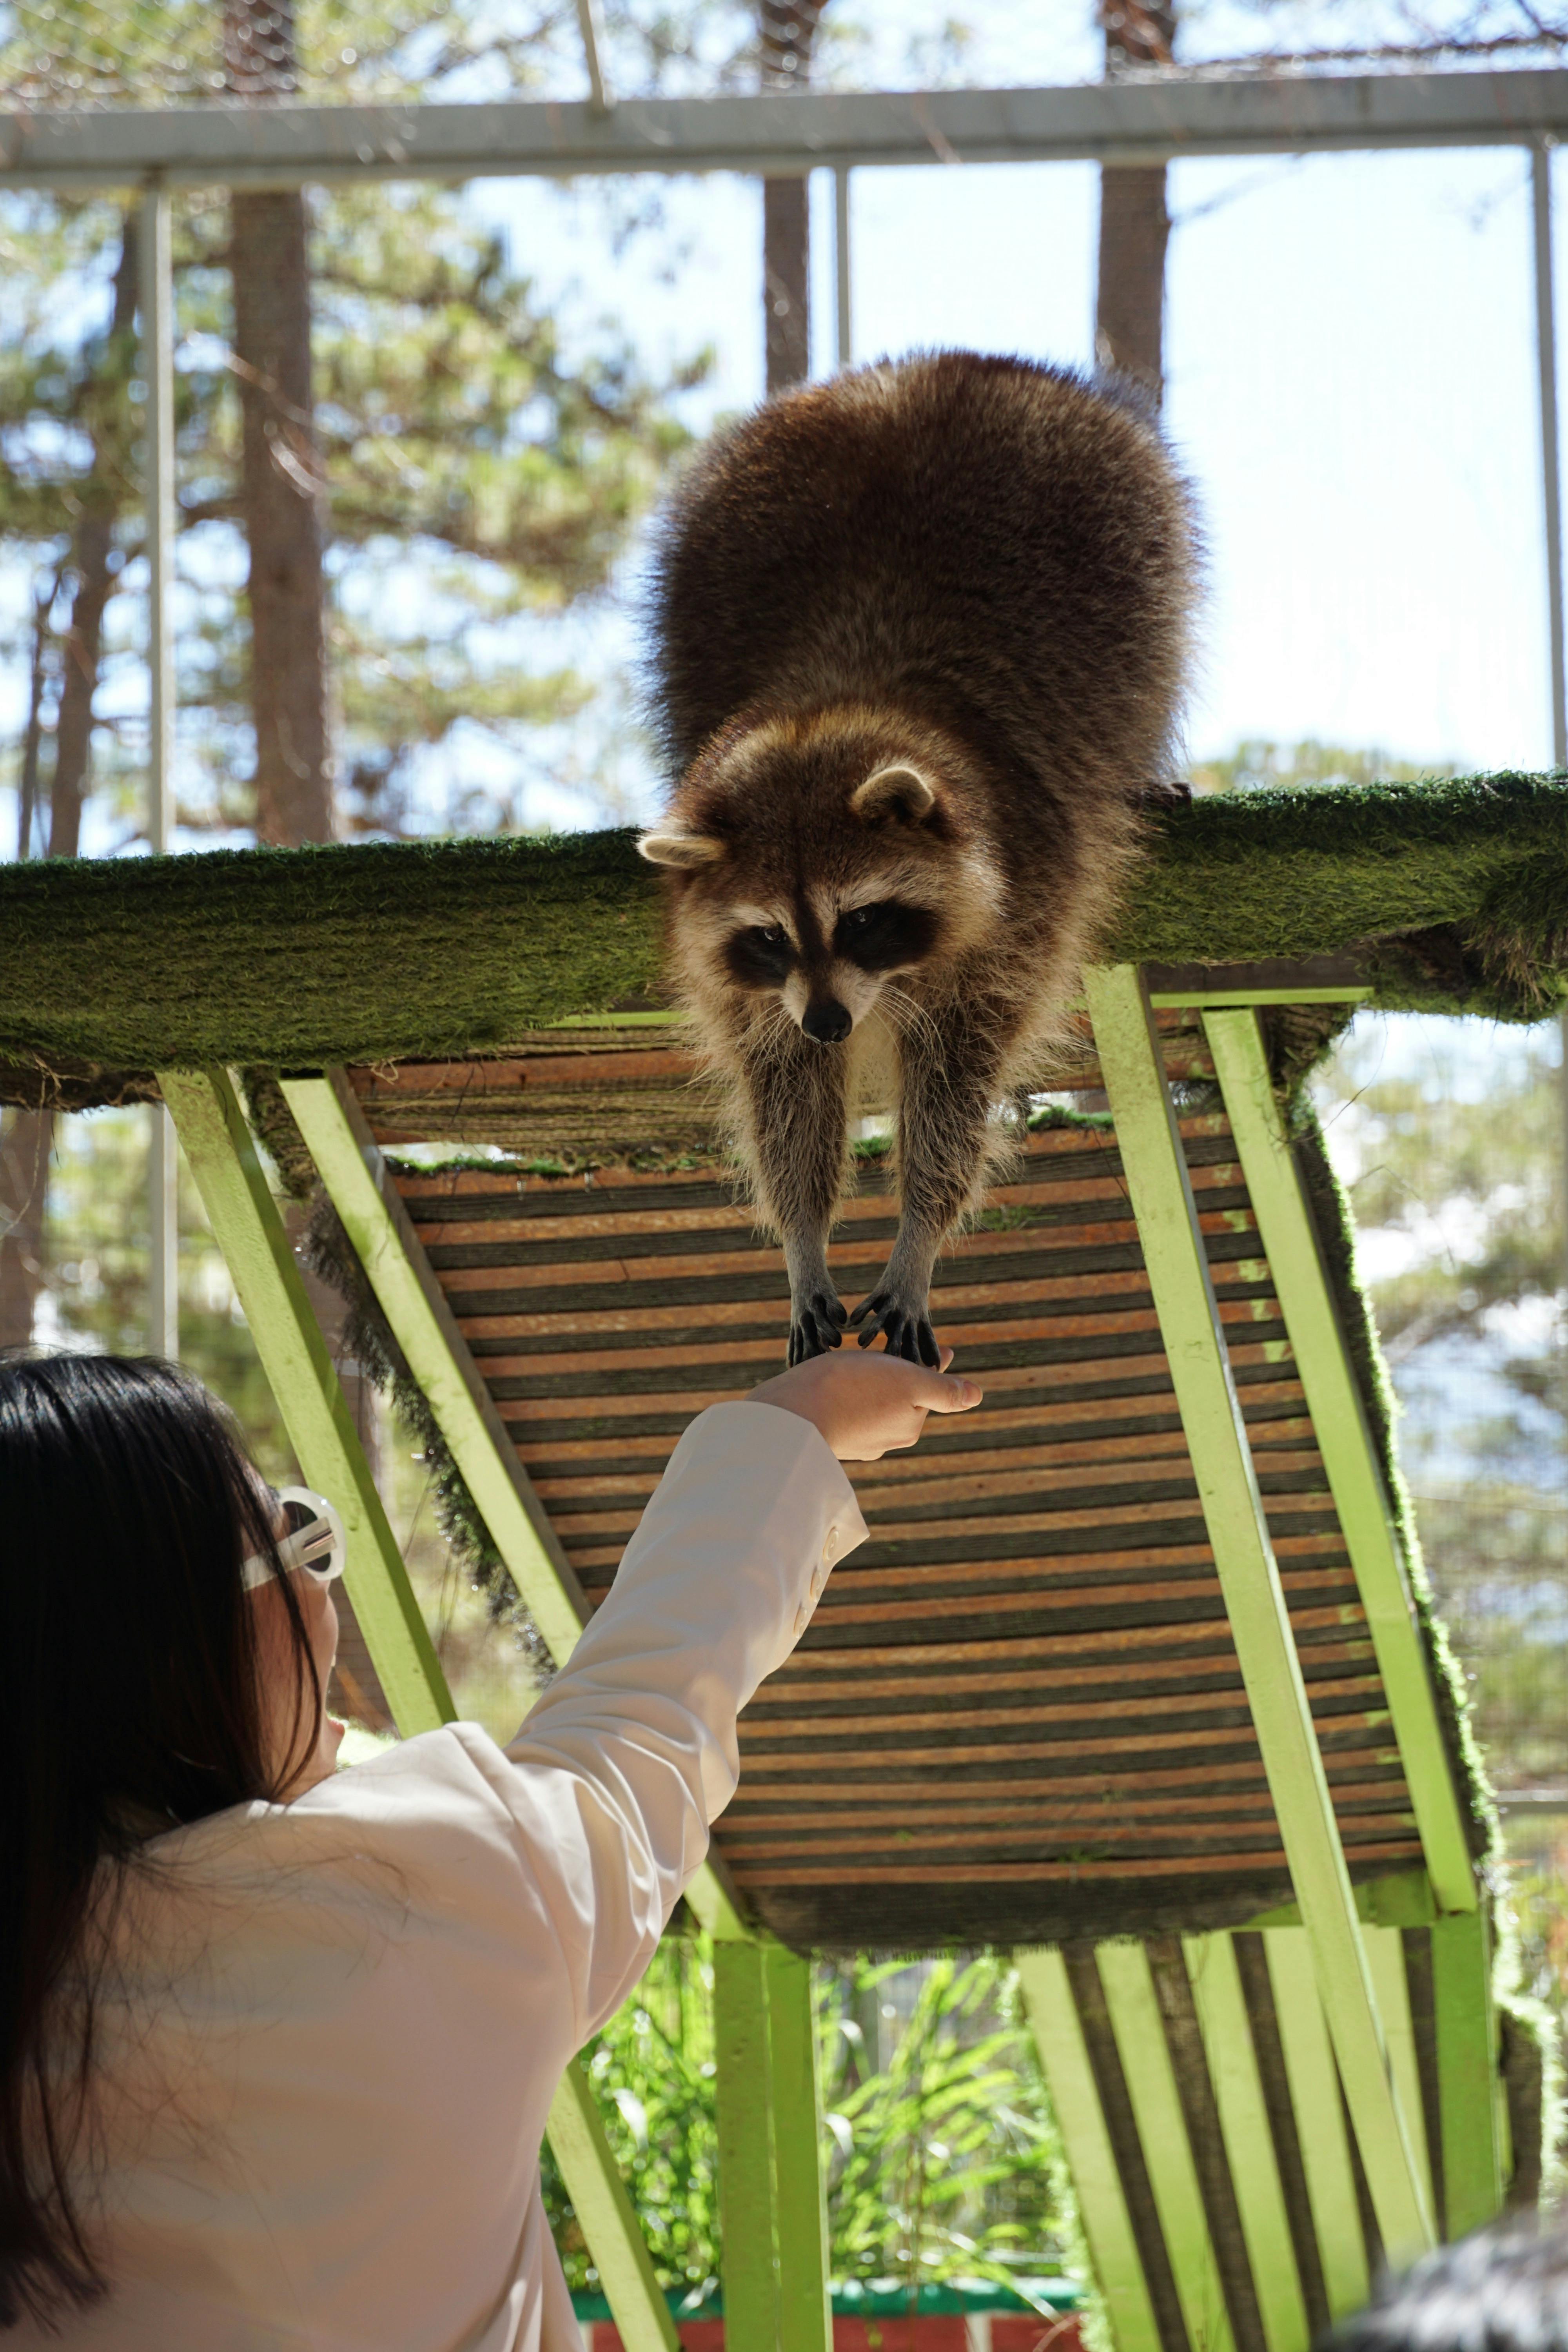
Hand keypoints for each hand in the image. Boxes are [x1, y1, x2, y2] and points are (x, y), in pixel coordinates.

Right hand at [745, 1346, 981, 1460]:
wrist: (792, 1413)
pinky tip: (829, 1380)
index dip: (921, 1361)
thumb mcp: (909, 1381)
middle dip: (892, 1374)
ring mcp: (855, 1442)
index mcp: (909, 1425)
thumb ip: (944, 1390)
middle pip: (896, 1396)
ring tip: (848, 1363)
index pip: (923, 1387)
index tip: (915, 1345)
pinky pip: (843, 1408)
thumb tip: (977, 1395)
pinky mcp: (828, 1437)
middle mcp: (885, 1439)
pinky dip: (842, 1393)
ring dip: (866, 1382)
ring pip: (869, 1402)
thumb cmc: (852, 1389)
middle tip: (874, 1349)